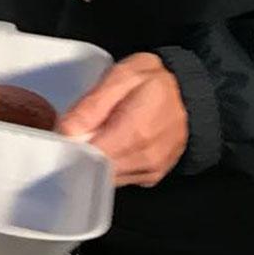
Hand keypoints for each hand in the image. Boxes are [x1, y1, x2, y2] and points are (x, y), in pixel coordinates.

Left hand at [58, 53, 188, 186]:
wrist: (193, 95)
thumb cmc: (156, 82)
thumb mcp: (122, 76)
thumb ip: (93, 104)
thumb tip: (66, 130)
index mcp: (134, 133)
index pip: (89, 157)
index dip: (69, 148)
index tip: (61, 135)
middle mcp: (145, 159)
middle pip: (95, 169)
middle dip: (79, 153)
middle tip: (77, 130)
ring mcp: (150, 171)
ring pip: (105, 177)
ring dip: (94, 159)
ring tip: (97, 133)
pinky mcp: (151, 176)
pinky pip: (120, 178)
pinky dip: (109, 164)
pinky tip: (111, 144)